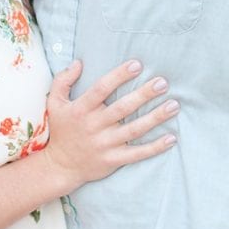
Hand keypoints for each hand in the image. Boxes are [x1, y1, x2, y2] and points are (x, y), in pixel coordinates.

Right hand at [43, 59, 177, 189]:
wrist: (60, 166)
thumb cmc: (62, 130)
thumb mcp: (54, 104)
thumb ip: (63, 81)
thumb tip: (79, 62)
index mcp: (81, 109)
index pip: (101, 89)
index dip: (119, 76)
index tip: (137, 64)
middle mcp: (94, 126)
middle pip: (123, 108)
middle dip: (144, 94)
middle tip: (163, 82)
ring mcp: (105, 144)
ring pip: (134, 129)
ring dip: (156, 117)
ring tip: (174, 105)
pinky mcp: (113, 159)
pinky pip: (137, 153)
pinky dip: (155, 147)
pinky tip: (172, 138)